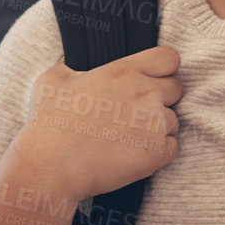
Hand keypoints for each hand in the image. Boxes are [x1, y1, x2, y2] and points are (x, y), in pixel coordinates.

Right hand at [15, 45, 182, 202]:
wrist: (50, 165)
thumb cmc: (48, 123)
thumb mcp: (52, 80)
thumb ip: (73, 69)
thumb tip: (76, 73)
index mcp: (124, 71)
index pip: (168, 58)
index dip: (162, 69)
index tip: (151, 79)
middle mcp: (145, 93)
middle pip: (176, 89)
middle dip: (161, 98)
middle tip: (136, 113)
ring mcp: (154, 123)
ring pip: (173, 121)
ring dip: (157, 128)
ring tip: (128, 138)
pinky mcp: (156, 153)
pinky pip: (172, 148)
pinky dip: (158, 152)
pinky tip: (134, 155)